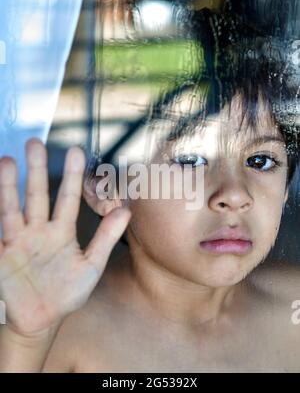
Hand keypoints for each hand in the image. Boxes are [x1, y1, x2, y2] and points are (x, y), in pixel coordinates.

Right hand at [0, 139, 130, 336]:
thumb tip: (126, 212)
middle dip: (37, 170)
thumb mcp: (90, 266)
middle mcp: (39, 231)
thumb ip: (106, 238)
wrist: (41, 320)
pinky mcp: (2, 253)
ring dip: (9, 185)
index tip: (76, 151)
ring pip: (13, 208)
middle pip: (37, 195)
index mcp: (62, 232)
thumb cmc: (66, 294)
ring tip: (7, 160)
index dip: (72, 176)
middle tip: (35, 142)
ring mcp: (18, 240)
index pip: (67, 198)